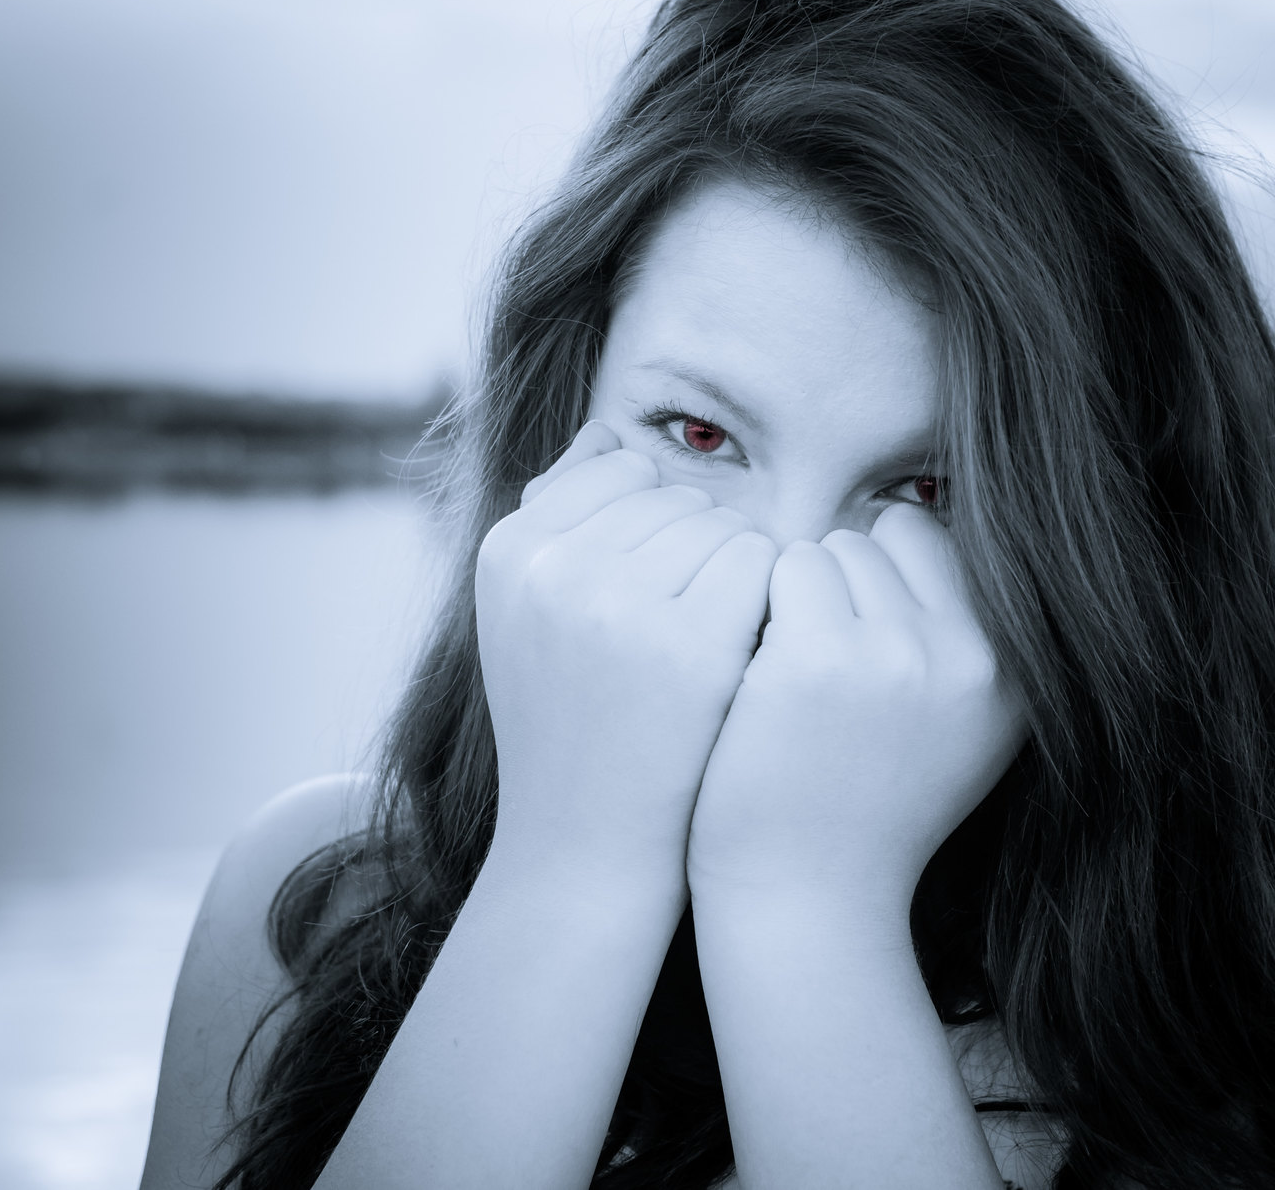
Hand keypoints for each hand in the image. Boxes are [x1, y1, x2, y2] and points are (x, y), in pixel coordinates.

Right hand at [476, 423, 777, 893]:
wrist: (587, 845)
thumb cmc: (574, 719)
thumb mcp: (533, 613)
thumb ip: (563, 516)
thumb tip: (614, 430)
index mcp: (507, 550)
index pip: (618, 465)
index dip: (651, 526)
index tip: (643, 594)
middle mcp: (552, 566)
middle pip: (675, 493)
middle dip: (694, 550)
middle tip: (676, 632)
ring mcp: (618, 603)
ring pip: (723, 524)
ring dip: (735, 576)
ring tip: (705, 648)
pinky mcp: (689, 644)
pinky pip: (759, 563)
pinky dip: (767, 604)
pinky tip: (744, 656)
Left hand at [686, 502, 1023, 913]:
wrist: (808, 898)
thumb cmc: (866, 806)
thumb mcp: (958, 724)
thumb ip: (963, 632)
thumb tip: (924, 507)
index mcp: (1014, 669)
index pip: (940, 543)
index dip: (885, 579)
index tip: (860, 643)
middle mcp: (968, 656)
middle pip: (883, 537)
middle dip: (841, 584)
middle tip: (822, 669)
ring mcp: (894, 655)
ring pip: (827, 548)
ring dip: (795, 594)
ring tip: (793, 679)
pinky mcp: (816, 660)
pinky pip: (779, 569)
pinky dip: (757, 607)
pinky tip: (757, 673)